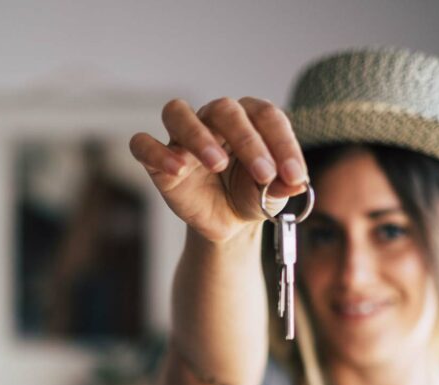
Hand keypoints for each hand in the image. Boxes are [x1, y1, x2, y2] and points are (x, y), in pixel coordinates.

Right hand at [129, 97, 308, 242]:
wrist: (226, 220)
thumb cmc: (249, 195)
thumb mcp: (271, 196)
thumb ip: (282, 187)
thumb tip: (295, 185)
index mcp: (249, 117)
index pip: (266, 115)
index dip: (282, 144)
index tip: (293, 176)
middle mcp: (214, 118)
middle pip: (225, 110)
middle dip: (248, 141)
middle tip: (264, 174)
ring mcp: (182, 136)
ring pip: (178, 113)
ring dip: (198, 135)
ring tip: (218, 164)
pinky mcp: (158, 160)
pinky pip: (143, 144)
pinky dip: (157, 153)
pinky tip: (178, 169)